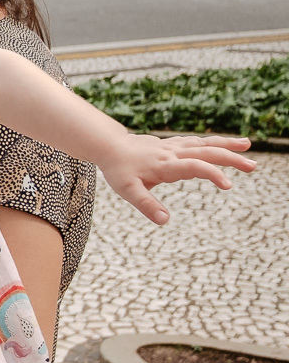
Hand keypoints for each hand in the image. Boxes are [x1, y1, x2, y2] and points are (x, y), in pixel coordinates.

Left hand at [98, 134, 256, 224]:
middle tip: (252, 167)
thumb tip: (165, 221)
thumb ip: (147, 205)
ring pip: (203, 143)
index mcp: (164, 165)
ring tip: (247, 146)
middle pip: (205, 152)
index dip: (212, 174)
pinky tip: (224, 145)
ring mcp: (173, 147)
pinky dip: (213, 141)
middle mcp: (172, 153)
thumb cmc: (118, 170)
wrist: (109, 147)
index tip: (229, 185)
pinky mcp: (172, 144)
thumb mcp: (127, 191)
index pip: (193, 166)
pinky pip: (196, 141)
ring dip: (226, 145)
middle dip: (229, 159)